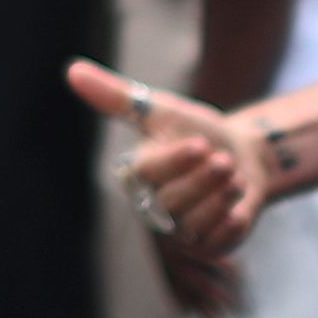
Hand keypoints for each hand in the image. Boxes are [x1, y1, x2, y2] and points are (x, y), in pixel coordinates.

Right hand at [74, 61, 272, 275]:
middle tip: (223, 159)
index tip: (201, 143)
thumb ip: (117, 97)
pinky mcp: (208, 247)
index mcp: (136, 176)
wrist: (244, 156)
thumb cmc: (197, 131)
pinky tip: (238, 203)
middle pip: (173, 202)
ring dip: (222, 195)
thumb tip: (72, 70)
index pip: (148, 174)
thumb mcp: (162, 110)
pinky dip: (234, 220)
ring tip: (233, 173)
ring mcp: (179, 233)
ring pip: (196, 224)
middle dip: (205, 178)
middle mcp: (152, 209)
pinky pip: (218, 241)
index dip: (176, 160)